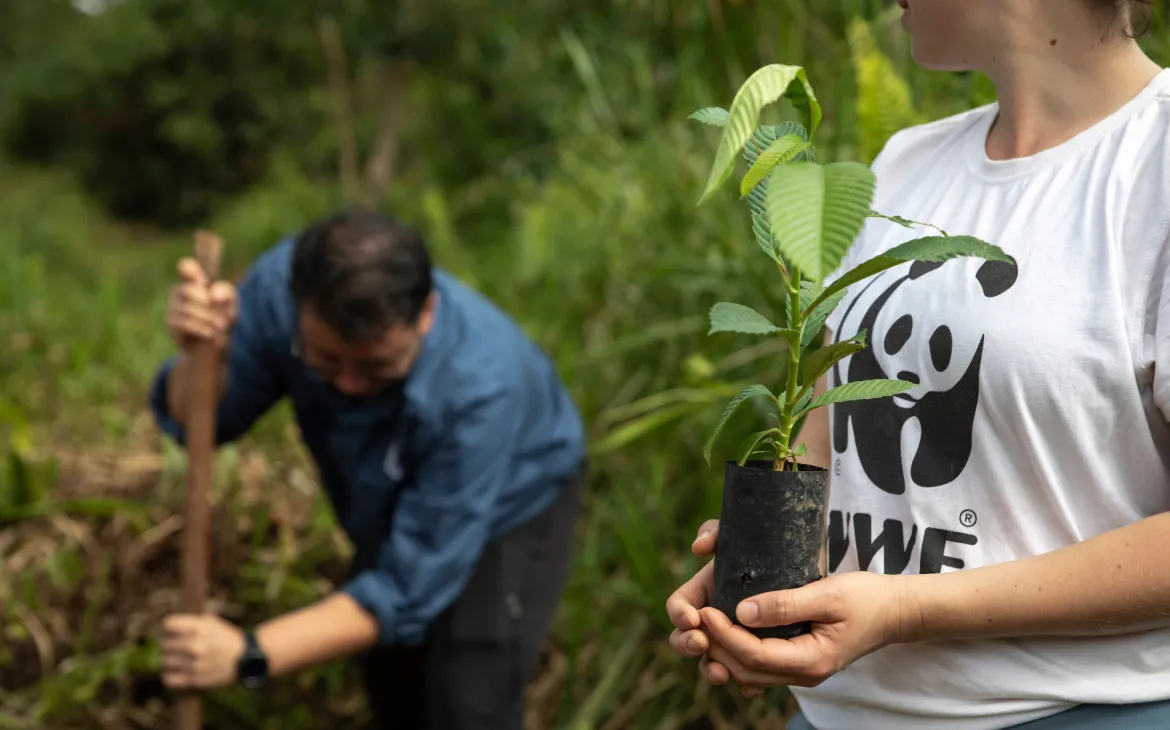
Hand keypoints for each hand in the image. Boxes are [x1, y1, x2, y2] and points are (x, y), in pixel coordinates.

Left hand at [161, 613, 246, 689]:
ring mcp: (192, 664)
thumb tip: (169, 626)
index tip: (173, 631)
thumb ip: (191, 623)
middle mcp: (193, 645)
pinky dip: (170, 676)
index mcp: (198, 628)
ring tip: (180, 659)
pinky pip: (169, 679)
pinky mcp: (193, 680)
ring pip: (165, 661)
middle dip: (171, 644)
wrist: (246, 659)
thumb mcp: (213, 623)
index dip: (169, 628)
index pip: (167, 625)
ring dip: (171, 660)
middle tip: (179, 646)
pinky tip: (177, 671)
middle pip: (164, 644)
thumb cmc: (227, 639)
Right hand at [167, 257, 237, 351]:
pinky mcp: (170, 322)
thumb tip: (213, 294)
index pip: (186, 267)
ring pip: (189, 308)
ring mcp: (172, 306)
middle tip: (224, 318)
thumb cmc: (223, 318)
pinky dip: (201, 328)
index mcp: (195, 281)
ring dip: (209, 319)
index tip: (203, 282)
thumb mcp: (231, 304)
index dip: (191, 270)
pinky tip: (211, 334)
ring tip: (221, 327)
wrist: (215, 344)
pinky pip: (185, 322)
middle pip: (190, 290)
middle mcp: (179, 290)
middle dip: (210, 305)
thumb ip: (226, 293)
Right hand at [667, 519, 767, 697]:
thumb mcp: (751, 533)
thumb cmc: (780, 545)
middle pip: (685, 637)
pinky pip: (744, 674)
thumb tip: (699, 548)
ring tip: (722, 673)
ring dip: (711, 668)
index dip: (680, 614)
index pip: (679, 606)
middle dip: (687, 644)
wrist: (815, 565)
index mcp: (707, 588)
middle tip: (701, 643)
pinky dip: (744, 682)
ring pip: (712, 659)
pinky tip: (754, 687)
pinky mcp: (758, 649)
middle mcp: (716, 612)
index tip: (694, 618)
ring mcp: (734, 633)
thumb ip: (720, 533)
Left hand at [698, 570, 911, 689]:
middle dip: (716, 646)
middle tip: (695, 617)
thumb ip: (786, 603)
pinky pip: (761, 666)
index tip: (704, 610)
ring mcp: (801, 671)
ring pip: (750, 672)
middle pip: (746, 670)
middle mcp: (804, 674)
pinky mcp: (799, 661)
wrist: (895, 611)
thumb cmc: (865, 598)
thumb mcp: (828, 594)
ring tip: (704, 623)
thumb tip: (742, 610)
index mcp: (811, 660)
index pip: (754, 655)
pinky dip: (738, 651)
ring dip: (723, 651)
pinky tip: (726, 630)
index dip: (724, 634)